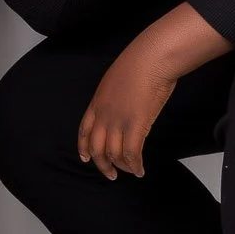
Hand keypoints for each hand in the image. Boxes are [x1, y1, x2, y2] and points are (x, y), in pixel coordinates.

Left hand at [77, 39, 176, 180]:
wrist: (150, 58)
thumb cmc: (139, 63)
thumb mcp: (115, 80)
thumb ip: (114, 96)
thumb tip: (122, 104)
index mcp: (97, 103)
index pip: (84, 131)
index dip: (84, 147)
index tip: (86, 158)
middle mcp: (104, 115)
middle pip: (96, 148)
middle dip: (102, 165)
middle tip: (111, 175)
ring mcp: (118, 121)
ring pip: (114, 154)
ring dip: (122, 167)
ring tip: (131, 171)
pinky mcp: (136, 126)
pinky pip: (132, 154)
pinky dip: (135, 165)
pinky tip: (140, 170)